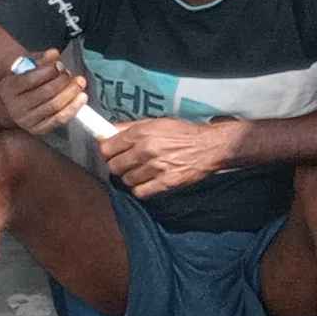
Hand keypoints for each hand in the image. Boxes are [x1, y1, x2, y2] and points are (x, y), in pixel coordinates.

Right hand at [0, 52, 90, 140]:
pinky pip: (59, 119)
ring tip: (79, 82)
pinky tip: (81, 98)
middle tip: (71, 74)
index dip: (50, 70)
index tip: (60, 65)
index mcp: (9, 88)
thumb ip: (40, 60)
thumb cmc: (22, 84)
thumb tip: (54, 53)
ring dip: (71, 93)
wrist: (11, 105)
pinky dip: (73, 108)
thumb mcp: (25, 69)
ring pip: (54, 106)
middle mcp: (16, 106)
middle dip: (63, 81)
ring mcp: (26, 120)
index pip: (32, 78)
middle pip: (46, 92)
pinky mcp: (38, 129)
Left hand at [98, 116, 234, 195]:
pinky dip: (141, 189)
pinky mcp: (166, 182)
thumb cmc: (183, 133)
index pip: (106, 148)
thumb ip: (129, 128)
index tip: (111, 154)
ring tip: (141, 172)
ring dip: (131, 178)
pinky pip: (140, 192)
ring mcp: (155, 167)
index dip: (107, 152)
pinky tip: (148, 182)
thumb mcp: (156, 123)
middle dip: (118, 166)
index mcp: (141, 132)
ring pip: (126, 180)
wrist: (210, 146)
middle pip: (114, 166)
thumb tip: (106, 133)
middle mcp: (146, 149)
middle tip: (127, 164)